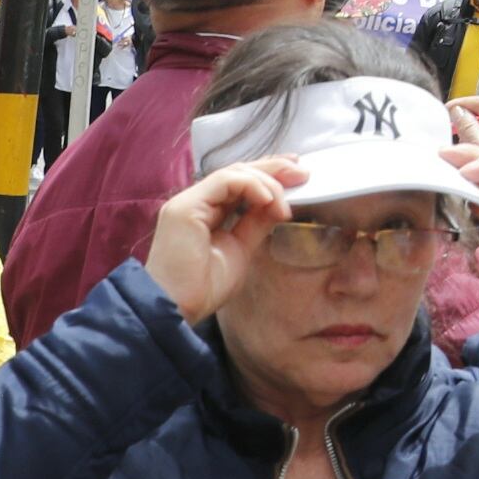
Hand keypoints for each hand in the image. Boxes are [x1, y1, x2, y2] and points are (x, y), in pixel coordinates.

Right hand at [146, 158, 305, 323]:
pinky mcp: (185, 207)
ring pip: (233, 173)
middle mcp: (196, 203)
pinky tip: (268, 200)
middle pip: (238, 172)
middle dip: (273, 169)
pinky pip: (224, 181)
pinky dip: (251, 185)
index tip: (297, 177)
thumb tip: (278, 205)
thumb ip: (256, 224)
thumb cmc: (203, 288)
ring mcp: (188, 202)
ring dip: (266, 181)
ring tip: (285, 201)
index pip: (240, 184)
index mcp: (206, 213)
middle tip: (302, 173)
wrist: (176, 309)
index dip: (268, 176)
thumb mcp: (241, 249)